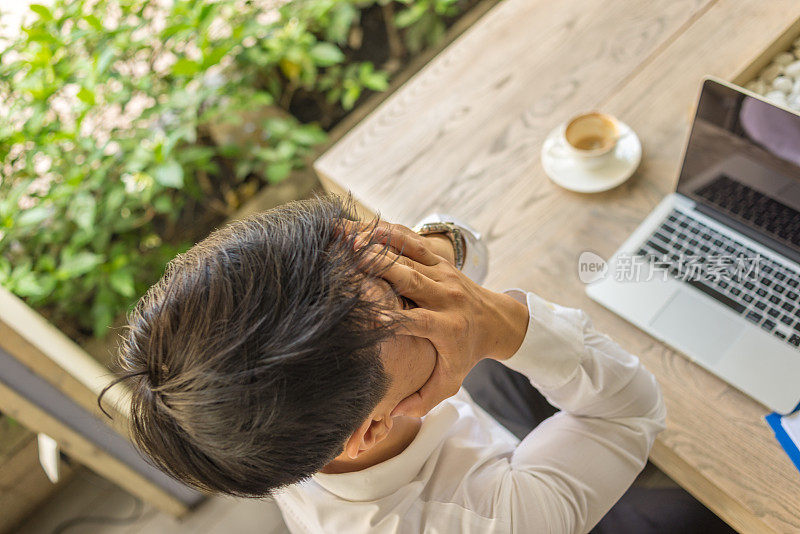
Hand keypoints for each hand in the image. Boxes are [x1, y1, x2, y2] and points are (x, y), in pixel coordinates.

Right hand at [362, 223, 528, 417]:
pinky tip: (363, 226)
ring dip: (378, 244)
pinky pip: (413, 241)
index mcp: (448, 328)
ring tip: (347, 238)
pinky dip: (389, 232)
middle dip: (379, 268)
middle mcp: (446, 297)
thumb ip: (424, 399)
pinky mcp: (439, 260)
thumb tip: (394, 414)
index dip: (392, 316)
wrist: (496, 320)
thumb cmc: (466, 353)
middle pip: (410, 279)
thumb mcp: (451, 380)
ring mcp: (443, 274)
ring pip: (408, 255)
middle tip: (348, 259)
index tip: (366, 313)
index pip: (418, 321)